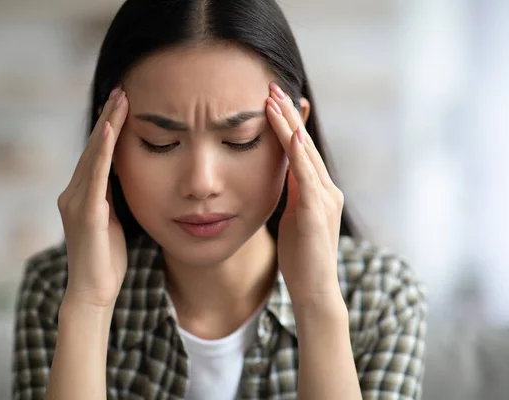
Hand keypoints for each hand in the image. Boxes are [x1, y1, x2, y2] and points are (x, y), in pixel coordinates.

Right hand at [57, 86, 128, 308]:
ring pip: (94, 155)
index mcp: (83, 195)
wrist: (93, 293)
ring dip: (107, 125)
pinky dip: (103, 151)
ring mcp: (77, 202)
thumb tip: (124, 178)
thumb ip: (112, 199)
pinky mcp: (87, 213)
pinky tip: (112, 130)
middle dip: (108, 117)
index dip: (109, 128)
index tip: (122, 103)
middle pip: (94, 148)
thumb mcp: (112, 222)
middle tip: (122, 90)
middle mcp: (74, 193)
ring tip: (120, 99)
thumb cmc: (105, 260)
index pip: (98, 154)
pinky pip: (96, 176)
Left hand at [265, 82, 345, 311]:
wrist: (314, 289)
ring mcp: (324, 199)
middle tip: (271, 86)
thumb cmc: (301, 256)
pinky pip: (307, 176)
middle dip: (287, 114)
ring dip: (289, 124)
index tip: (272, 99)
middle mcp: (326, 189)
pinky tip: (289, 133)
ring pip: (305, 153)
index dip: (288, 123)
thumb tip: (283, 171)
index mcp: (318, 191)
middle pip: (304, 144)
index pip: (301, 149)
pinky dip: (298, 153)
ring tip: (273, 99)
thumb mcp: (293, 216)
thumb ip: (293, 193)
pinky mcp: (316, 212)